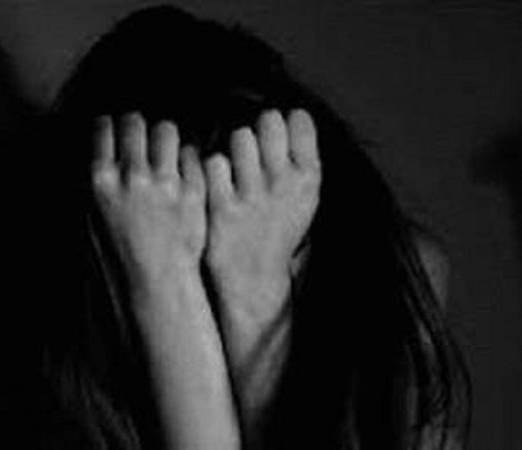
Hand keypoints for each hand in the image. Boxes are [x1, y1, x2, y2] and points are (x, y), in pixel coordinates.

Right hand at [91, 113, 205, 286]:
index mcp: (103, 181)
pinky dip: (189, 158)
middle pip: (135, 122)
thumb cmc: (124, 252)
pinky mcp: (193, 190)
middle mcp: (133, 177)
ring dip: (166, 136)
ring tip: (168, 150)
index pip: (103, 128)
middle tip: (144, 135)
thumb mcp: (97, 214)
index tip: (116, 128)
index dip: (111, 125)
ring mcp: (166, 183)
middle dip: (138, 125)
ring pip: (167, 130)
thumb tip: (109, 151)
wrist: (158, 279)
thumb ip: (103, 179)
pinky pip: (193, 154)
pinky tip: (187, 171)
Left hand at [204, 109, 320, 324]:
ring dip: (235, 147)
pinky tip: (218, 184)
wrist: (254, 278)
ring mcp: (253, 196)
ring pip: (240, 136)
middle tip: (255, 147)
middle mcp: (284, 184)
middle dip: (260, 128)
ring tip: (236, 167)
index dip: (286, 121)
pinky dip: (213, 169)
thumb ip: (298, 161)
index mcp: (309, 180)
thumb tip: (287, 117)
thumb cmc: (277, 230)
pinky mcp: (222, 207)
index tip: (280, 131)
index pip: (299, 120)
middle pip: (268, 120)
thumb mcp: (303, 199)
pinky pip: (214, 161)